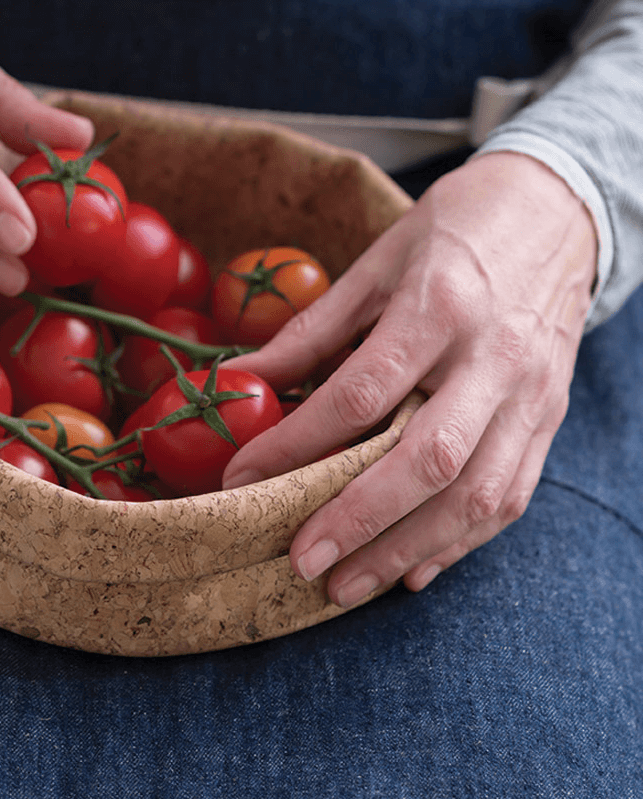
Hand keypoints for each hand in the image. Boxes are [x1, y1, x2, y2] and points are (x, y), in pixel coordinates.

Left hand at [221, 151, 597, 606]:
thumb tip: (238, 380)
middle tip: (301, 561)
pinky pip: (509, 498)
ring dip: (405, 550)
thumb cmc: (455, 231)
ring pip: (474, 494)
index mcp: (439, 306)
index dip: (296, 444)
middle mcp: (493, 358)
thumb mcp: (376, 263)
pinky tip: (410, 571)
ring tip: (344, 586)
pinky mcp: (548, 421)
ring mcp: (531, 397)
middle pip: (426, 459)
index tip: (241, 479)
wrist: (559, 211)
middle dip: (358, 521)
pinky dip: (458, 543)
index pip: (360, 393)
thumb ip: (312, 331)